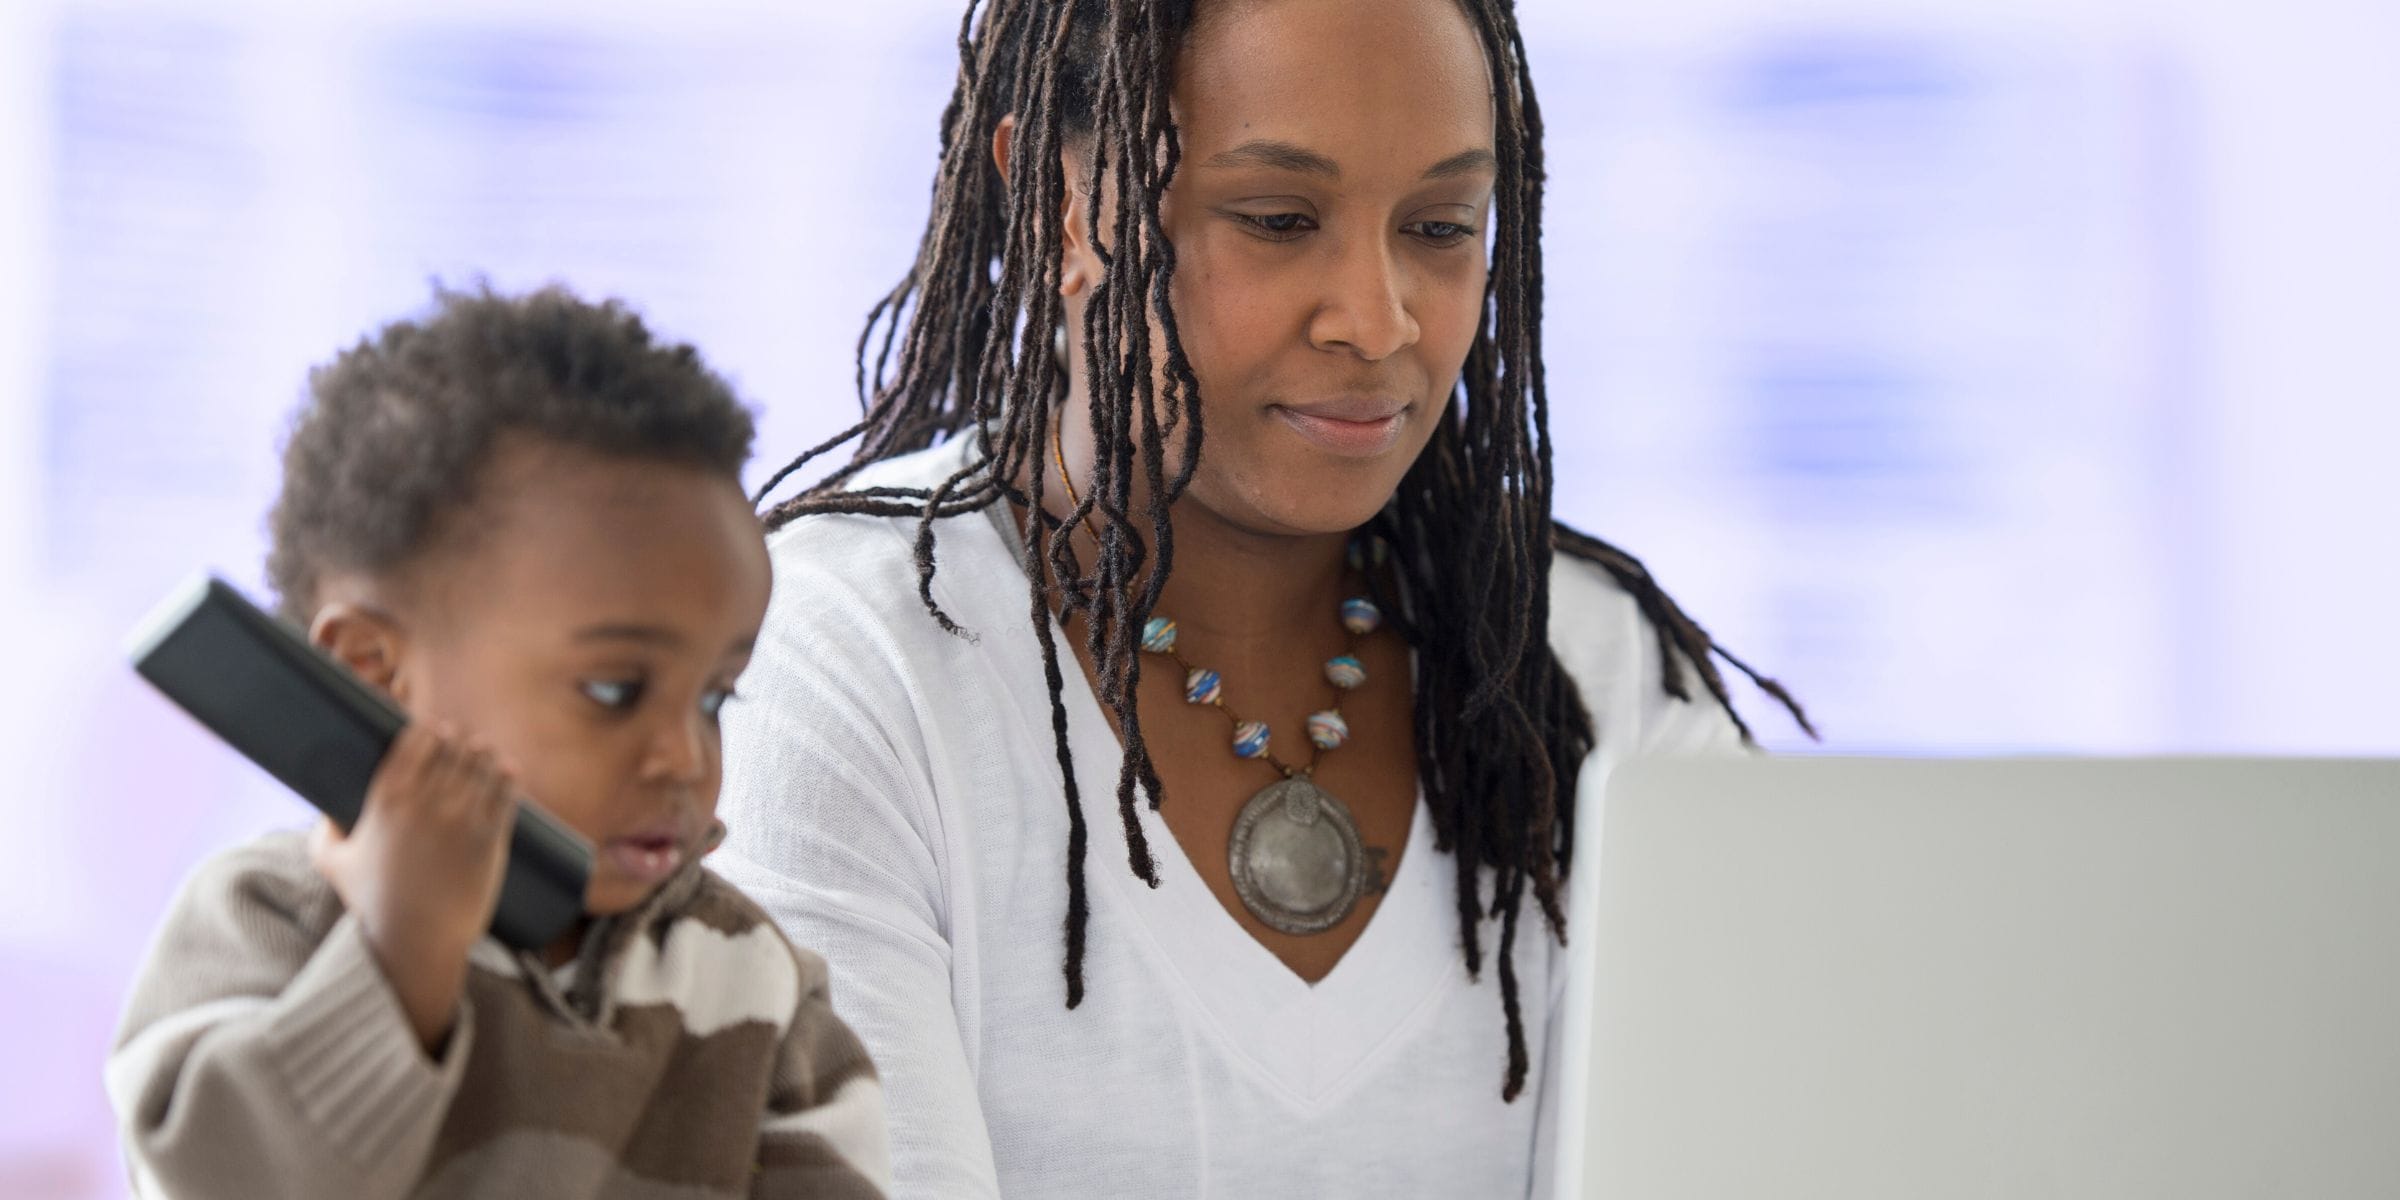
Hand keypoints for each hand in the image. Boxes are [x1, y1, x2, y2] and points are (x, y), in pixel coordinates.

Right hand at [308, 722, 515, 1055]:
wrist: (416, 941)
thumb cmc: (374, 903)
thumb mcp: (334, 865)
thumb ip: (323, 835)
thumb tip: (326, 816)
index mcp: (387, 801)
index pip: (413, 743)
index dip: (427, 731)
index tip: (434, 730)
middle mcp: (425, 804)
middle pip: (452, 750)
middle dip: (458, 743)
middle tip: (462, 743)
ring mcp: (461, 819)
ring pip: (481, 767)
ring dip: (484, 755)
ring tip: (486, 753)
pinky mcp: (489, 838)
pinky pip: (504, 795)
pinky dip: (507, 778)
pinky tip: (508, 770)